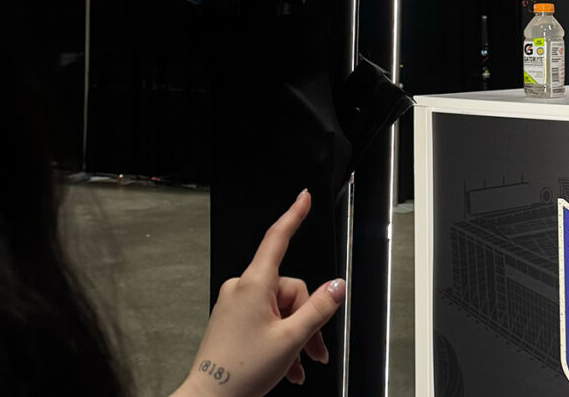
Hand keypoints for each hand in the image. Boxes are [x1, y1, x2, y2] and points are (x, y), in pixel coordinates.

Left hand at [172, 190, 344, 396]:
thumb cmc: (240, 371)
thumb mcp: (291, 339)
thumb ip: (319, 308)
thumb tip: (337, 286)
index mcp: (254, 285)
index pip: (277, 238)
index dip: (293, 215)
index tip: (303, 198)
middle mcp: (241, 289)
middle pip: (289, 289)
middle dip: (305, 319)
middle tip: (313, 350)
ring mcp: (235, 305)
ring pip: (280, 309)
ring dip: (295, 336)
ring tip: (302, 364)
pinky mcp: (232, 320)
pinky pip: (265, 321)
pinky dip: (280, 342)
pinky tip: (288, 367)